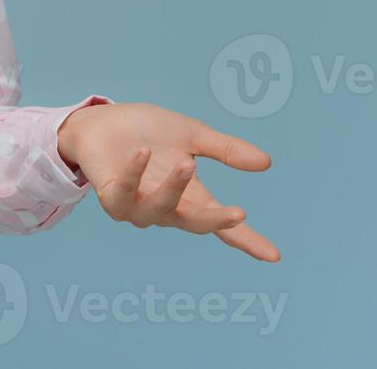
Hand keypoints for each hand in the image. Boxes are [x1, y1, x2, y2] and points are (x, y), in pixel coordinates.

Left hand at [57, 101, 279, 261]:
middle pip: (195, 223)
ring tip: (186, 163)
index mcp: (190, 197)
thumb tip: (267, 162)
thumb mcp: (192, 136)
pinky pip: (124, 193)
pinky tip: (141, 154)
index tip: (274, 255)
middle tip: (239, 213)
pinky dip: (133, 174)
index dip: (247, 240)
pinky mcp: (111, 198)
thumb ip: (226, 150)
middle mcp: (165, 208)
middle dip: (216, 221)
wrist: (102, 120)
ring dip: (174, 188)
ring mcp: (137, 207)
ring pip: (160, 209)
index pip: (222, 224)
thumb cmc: (147, 131)